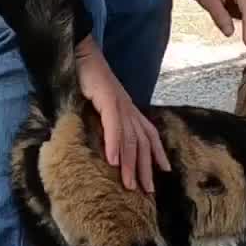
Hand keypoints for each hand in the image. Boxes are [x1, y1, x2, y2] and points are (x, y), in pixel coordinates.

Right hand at [74, 35, 169, 192]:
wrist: (81, 53)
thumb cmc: (88, 79)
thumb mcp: (99, 104)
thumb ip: (105, 121)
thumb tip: (103, 142)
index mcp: (130, 110)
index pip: (149, 134)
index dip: (157, 153)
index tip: (164, 171)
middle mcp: (129, 109)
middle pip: (143, 143)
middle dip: (146, 168)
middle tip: (148, 192)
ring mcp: (120, 104)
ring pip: (130, 139)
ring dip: (131, 164)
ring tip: (130, 185)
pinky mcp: (107, 99)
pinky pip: (114, 126)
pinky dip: (115, 144)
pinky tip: (114, 161)